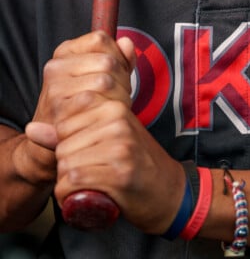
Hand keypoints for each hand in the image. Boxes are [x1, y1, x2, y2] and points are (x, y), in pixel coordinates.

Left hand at [26, 31, 183, 233]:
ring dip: (67, 181)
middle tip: (88, 170)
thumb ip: (71, 128)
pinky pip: (74, 181)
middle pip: (63, 143)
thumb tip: (30, 128)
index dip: (66, 141)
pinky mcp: (119, 173)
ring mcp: (120, 146)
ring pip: (65, 163)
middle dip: (66, 162)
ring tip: (87, 183)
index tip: (85, 151)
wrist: (167, 190)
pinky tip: (83, 195)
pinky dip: (69, 195)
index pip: (64, 119)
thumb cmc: (134, 161)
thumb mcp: (107, 136)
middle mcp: (117, 122)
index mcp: (114, 106)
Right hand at [26, 31, 134, 149]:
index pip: (100, 38)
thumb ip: (118, 58)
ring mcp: (55, 87)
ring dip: (119, 96)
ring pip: (105, 80)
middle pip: (107, 61)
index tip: (119, 73)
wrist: (55, 143)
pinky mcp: (58, 109)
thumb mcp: (101, 75)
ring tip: (115, 106)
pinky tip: (107, 117)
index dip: (117, 55)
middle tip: (121, 94)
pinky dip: (107, 110)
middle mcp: (55, 66)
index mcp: (65, 52)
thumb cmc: (83, 107)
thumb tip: (127, 43)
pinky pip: (94, 101)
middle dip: (123, 79)